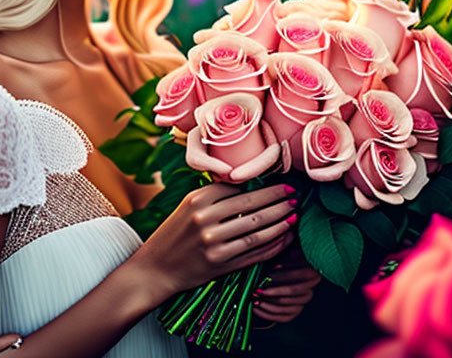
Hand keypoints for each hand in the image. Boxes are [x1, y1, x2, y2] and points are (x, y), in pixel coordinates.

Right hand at [130, 182, 298, 300]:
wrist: (156, 269)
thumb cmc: (174, 234)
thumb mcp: (188, 207)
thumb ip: (215, 196)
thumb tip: (250, 185)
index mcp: (197, 200)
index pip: (238, 188)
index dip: (264, 186)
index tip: (282, 183)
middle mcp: (205, 220)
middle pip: (252, 206)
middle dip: (278, 199)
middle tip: (295, 195)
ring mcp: (213, 244)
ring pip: (257, 229)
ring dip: (281, 221)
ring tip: (294, 214)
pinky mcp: (221, 265)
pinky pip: (255, 252)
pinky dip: (273, 244)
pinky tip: (285, 237)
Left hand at [252, 245, 320, 322]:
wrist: (281, 275)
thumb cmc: (281, 260)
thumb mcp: (283, 254)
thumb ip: (282, 257)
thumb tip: (275, 265)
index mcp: (311, 273)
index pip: (300, 276)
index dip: (282, 276)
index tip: (265, 276)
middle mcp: (309, 291)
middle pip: (292, 293)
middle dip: (272, 293)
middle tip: (256, 291)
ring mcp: (301, 305)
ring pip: (286, 307)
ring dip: (267, 304)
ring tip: (254, 299)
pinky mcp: (294, 313)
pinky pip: (282, 318)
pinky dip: (267, 314)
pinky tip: (256, 308)